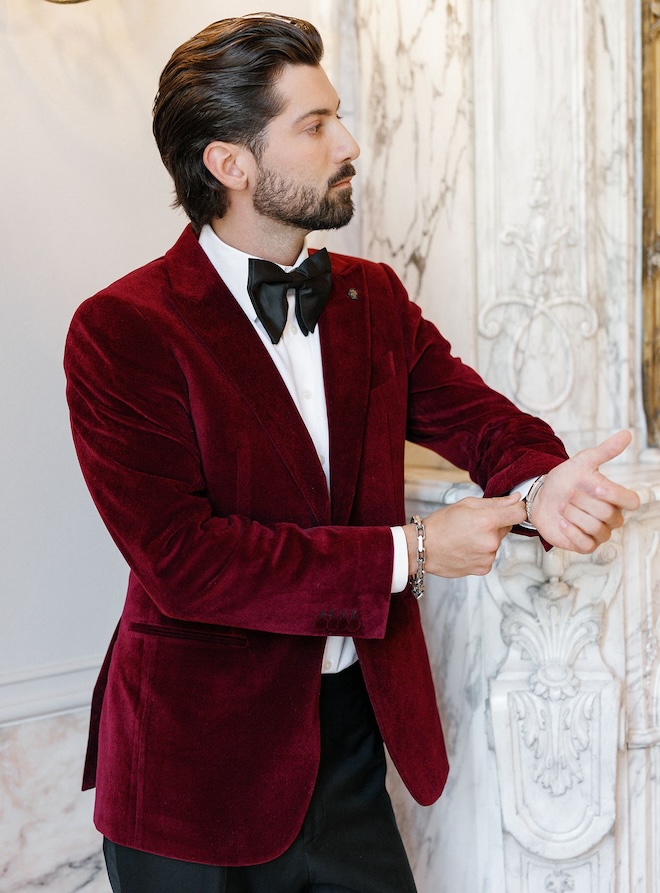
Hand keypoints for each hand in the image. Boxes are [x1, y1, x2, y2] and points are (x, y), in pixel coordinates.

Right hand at [405, 493, 526, 577]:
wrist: (423, 548)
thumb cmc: (441, 524)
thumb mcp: (466, 505)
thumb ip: (495, 502)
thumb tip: (516, 499)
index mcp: (487, 521)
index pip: (519, 513)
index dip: (518, 508)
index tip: (512, 508)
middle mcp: (491, 541)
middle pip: (506, 527)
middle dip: (495, 524)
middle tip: (474, 523)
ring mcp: (488, 557)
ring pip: (496, 542)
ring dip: (487, 539)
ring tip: (466, 537)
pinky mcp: (484, 568)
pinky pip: (489, 556)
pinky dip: (481, 552)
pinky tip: (465, 548)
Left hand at [531, 429, 639, 552]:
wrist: (542, 496)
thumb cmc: (565, 480)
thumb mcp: (583, 462)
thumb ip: (605, 451)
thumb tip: (627, 434)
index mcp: (615, 498)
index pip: (632, 502)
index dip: (615, 496)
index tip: (595, 486)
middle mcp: (612, 517)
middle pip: (608, 514)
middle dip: (582, 501)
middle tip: (569, 493)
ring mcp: (600, 533)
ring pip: (596, 528)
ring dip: (574, 514)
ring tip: (563, 506)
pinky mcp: (585, 545)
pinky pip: (585, 544)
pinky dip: (570, 530)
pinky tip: (561, 520)